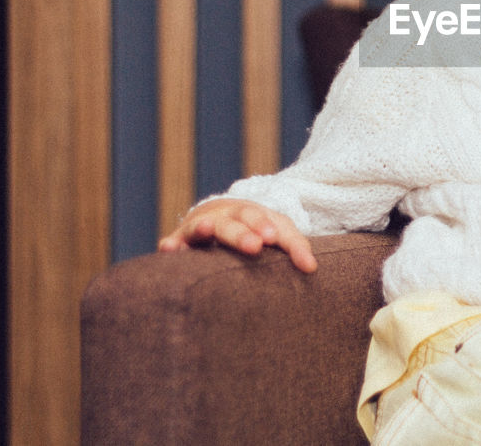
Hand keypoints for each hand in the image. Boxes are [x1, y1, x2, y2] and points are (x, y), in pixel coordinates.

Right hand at [158, 198, 317, 272]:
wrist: (219, 213)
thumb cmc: (256, 229)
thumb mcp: (278, 233)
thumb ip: (296, 247)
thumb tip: (312, 268)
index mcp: (251, 213)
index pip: (262, 219)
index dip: (267, 227)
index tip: (272, 239)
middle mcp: (224, 216)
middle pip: (233, 222)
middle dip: (243, 232)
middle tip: (255, 245)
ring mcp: (200, 227)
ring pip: (202, 227)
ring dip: (204, 227)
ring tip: (205, 227)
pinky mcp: (180, 241)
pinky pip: (174, 242)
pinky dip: (171, 244)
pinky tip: (168, 248)